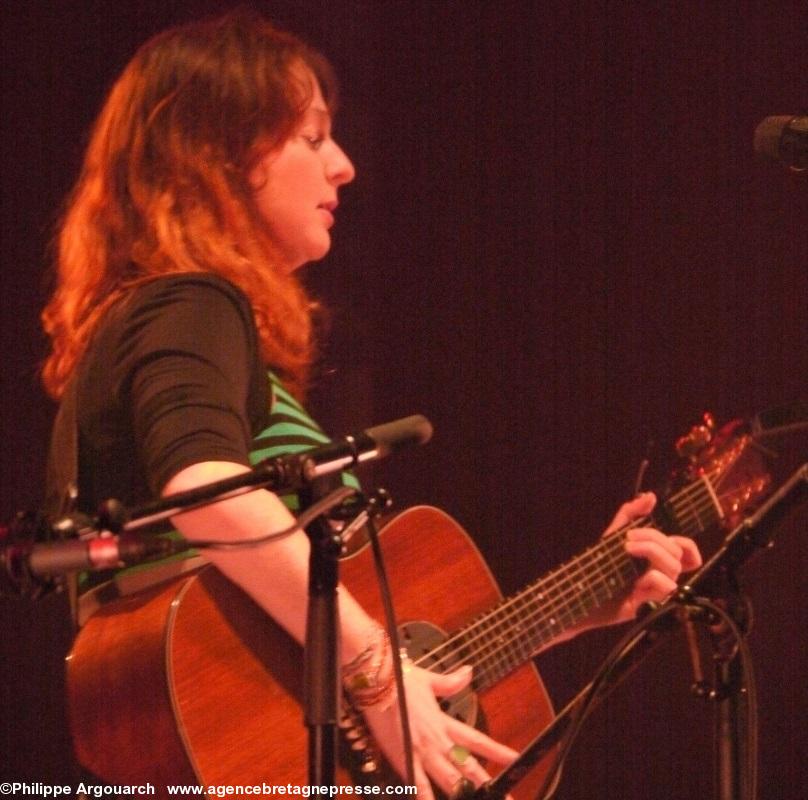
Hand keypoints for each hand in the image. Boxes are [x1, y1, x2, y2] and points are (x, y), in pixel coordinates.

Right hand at [361, 663, 517, 799]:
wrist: (377, 680)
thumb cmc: (400, 678)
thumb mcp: (429, 680)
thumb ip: (450, 681)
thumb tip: (469, 671)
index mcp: (444, 723)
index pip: (476, 739)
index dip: (497, 750)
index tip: (515, 759)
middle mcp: (438, 741)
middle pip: (468, 768)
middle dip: (487, 786)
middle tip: (507, 799)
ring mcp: (422, 753)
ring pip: (450, 781)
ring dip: (464, 795)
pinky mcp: (404, 760)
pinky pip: (418, 786)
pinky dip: (426, 797)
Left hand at [585, 492, 701, 627]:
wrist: (579, 592)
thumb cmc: (599, 565)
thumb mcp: (613, 535)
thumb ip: (630, 514)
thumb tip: (650, 496)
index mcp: (655, 559)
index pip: (687, 552)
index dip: (688, 546)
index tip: (668, 537)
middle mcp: (660, 573)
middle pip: (676, 551)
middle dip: (653, 538)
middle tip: (627, 539)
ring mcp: (656, 589)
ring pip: (673, 567)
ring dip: (651, 551)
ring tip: (626, 550)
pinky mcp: (649, 604)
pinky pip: (666, 586)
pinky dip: (652, 578)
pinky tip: (635, 580)